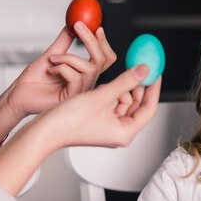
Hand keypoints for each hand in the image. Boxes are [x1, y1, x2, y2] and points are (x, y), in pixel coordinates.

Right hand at [0, 65, 160, 196]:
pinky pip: (111, 102)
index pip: (149, 108)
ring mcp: (109, 127)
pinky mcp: (99, 121)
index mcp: (125, 132)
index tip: (156, 72)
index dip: (154, 89)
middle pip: (137, 104)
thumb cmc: (68, 122)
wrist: (44, 131)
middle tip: (138, 68)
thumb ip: (125, 82)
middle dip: (136, 86)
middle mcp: (119, 132)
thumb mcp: (101, 96)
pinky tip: (104, 84)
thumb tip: (144, 71)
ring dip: (121, 87)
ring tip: (114, 78)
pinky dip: (110, 91)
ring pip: (123, 101)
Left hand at [8, 23, 115, 117]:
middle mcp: (87, 82)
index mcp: (85, 72)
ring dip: (68, 58)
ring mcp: (81, 91)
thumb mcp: (52, 54)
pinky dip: (62, 68)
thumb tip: (72, 23)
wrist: (20, 94)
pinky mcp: (73, 98)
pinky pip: (76, 78)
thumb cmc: (34, 79)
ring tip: (52, 60)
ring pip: (89, 68)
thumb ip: (65, 40)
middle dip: (92, 41)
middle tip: (78, 27)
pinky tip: (51, 71)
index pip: (105, 58)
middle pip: (103, 60)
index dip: (104, 43)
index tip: (97, 27)